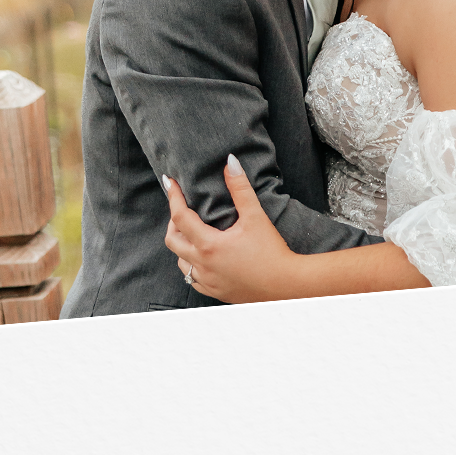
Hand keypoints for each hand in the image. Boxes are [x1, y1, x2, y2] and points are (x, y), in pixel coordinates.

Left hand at [163, 156, 301, 302]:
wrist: (285, 285)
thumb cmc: (272, 252)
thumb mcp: (256, 217)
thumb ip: (241, 189)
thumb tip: (230, 163)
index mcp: (209, 245)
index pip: (180, 216)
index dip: (173, 197)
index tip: (170, 183)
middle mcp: (202, 265)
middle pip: (172, 241)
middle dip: (173, 222)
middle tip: (183, 209)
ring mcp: (206, 281)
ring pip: (181, 261)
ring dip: (183, 245)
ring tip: (194, 233)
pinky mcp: (214, 291)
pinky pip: (192, 279)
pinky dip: (193, 265)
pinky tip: (205, 258)